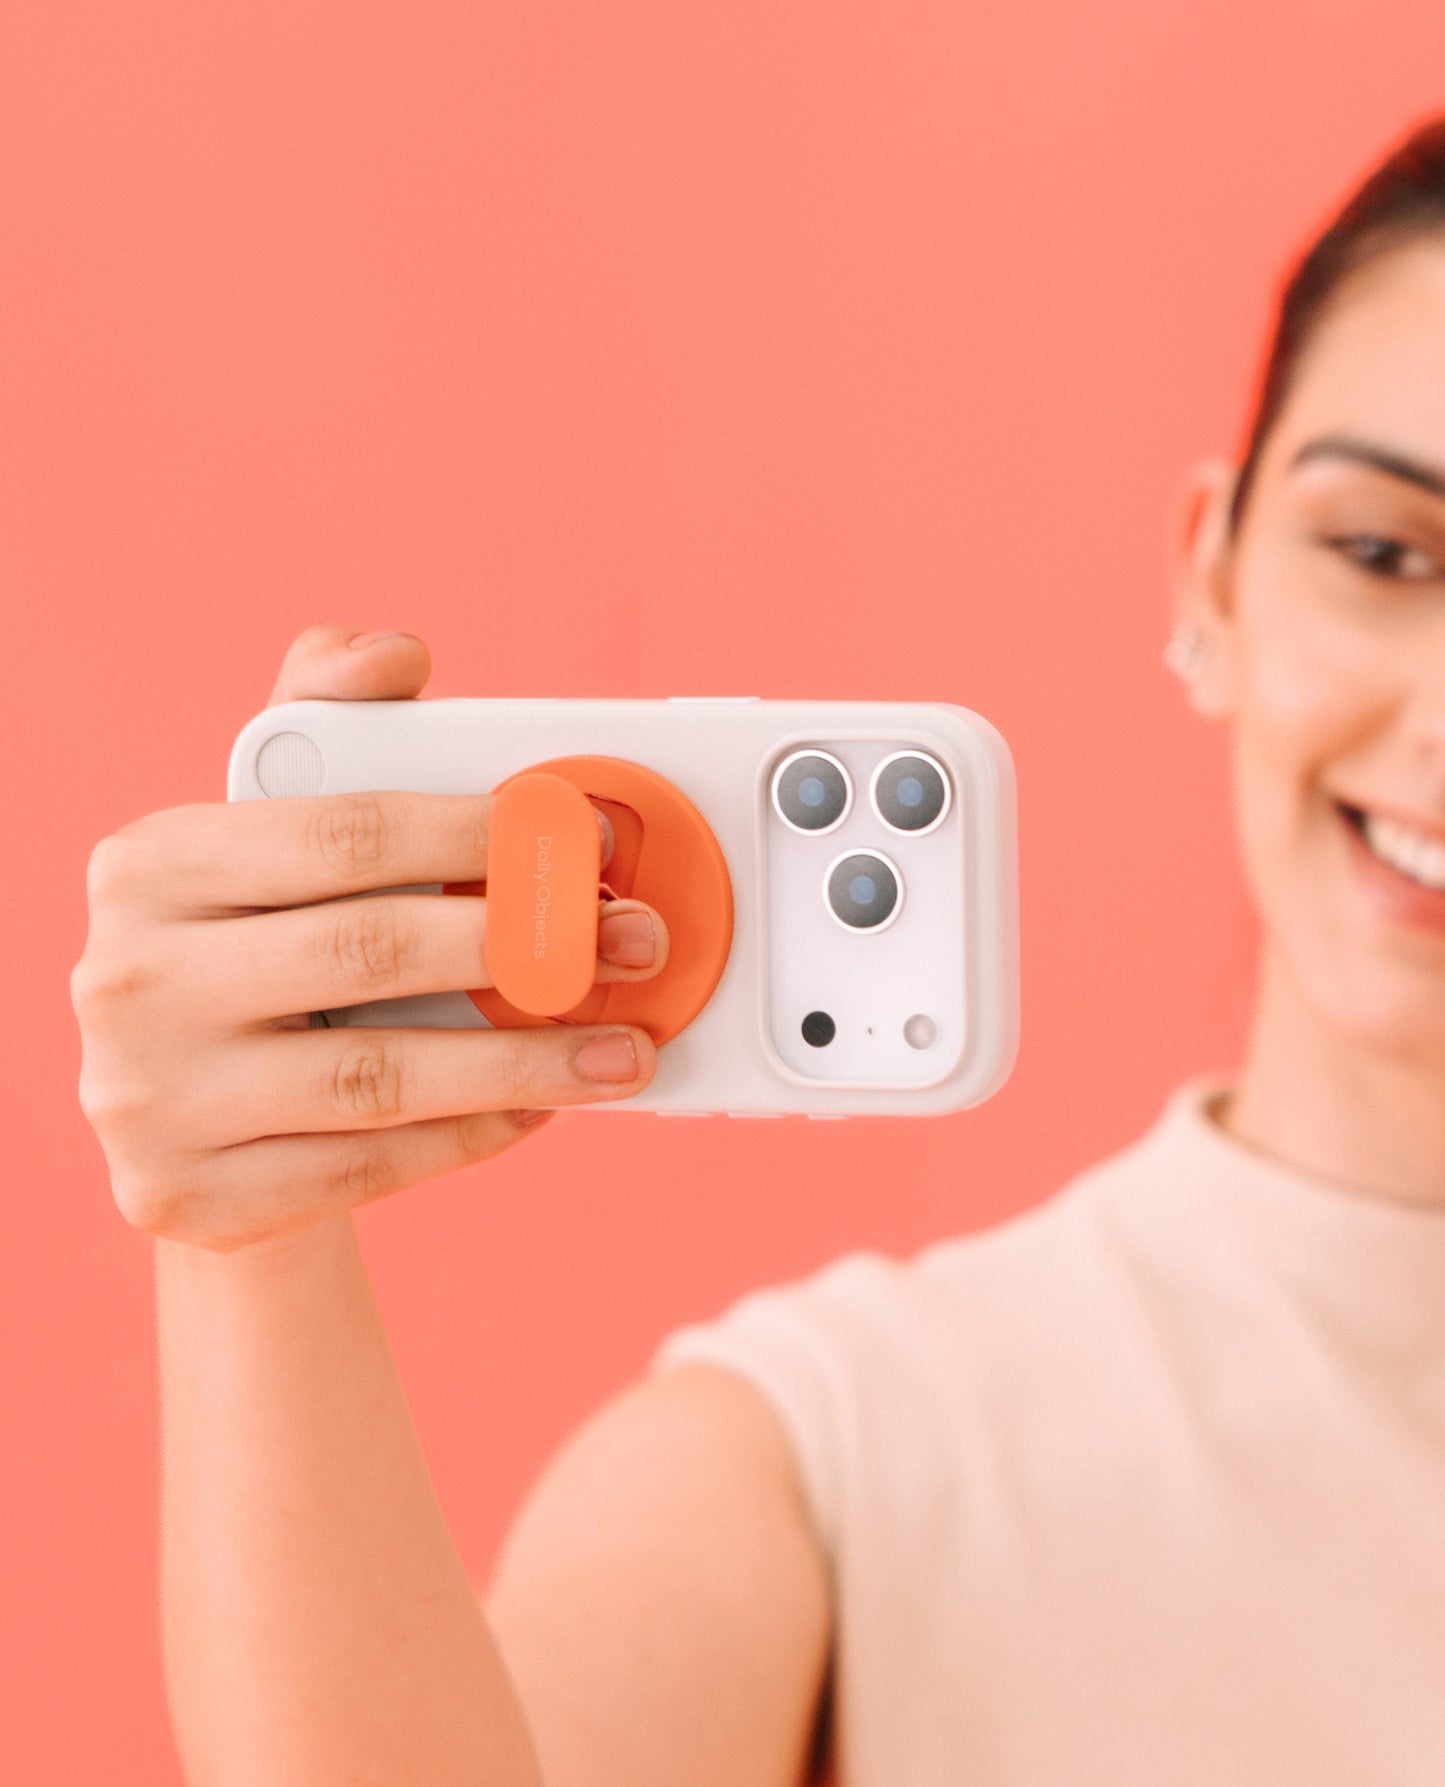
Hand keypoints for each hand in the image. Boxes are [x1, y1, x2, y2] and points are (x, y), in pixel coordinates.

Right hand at [71, 625, 669, 1254]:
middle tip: (633, 942)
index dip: (483, 833)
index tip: (591, 841)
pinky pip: (365, 1164)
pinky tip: (539, 1105)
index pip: (345, 833)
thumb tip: (394, 651)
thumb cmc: (261, 947)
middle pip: (369, 952)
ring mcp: (146, 1098)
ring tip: (622, 1052)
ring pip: (377, 1076)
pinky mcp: (187, 1195)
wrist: (190, 1124)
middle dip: (526, 944)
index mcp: (152, 862)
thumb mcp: (274, 831)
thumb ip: (332, 723)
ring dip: (524, 1061)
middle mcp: (129, 978)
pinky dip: (470, 1135)